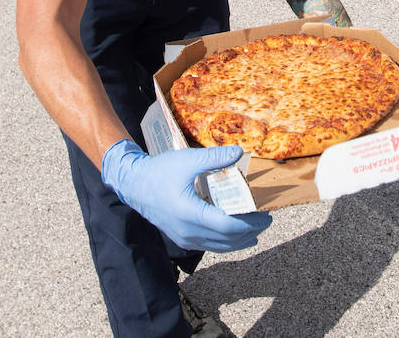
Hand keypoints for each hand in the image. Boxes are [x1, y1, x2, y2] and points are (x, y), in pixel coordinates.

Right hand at [101, 139, 271, 251]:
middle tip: (265, 221)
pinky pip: (208, 245)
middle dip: (250, 233)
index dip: (250, 224)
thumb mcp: (188, 160)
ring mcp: (183, 237)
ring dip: (239, 241)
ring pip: (218, 247)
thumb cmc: (160, 171)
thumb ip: (215, 158)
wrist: (134, 184)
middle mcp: (187, 231)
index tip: (265, 216)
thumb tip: (239, 152)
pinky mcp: (181, 238)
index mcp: (190, 213)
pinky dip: (225, 242)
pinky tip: (233, 233)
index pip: (228, 227)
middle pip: (227, 240)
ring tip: (254, 230)